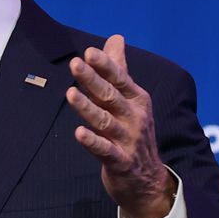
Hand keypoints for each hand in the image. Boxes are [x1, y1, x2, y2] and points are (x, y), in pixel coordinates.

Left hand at [66, 35, 176, 217]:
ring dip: (87, 107)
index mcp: (136, 100)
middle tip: (75, 63)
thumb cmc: (134, 133)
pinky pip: (105, 150)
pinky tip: (78, 133)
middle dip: (93, 79)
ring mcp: (128, 140)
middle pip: (110, 96)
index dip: (105, 65)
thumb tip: (115, 38)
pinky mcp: (121, 161)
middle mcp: (134, 117)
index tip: (88, 52)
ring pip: (105, 121)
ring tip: (70, 94)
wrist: (148, 179)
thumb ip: (120, 70)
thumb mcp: (131, 100)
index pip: (120, 78)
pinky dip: (92, 142)